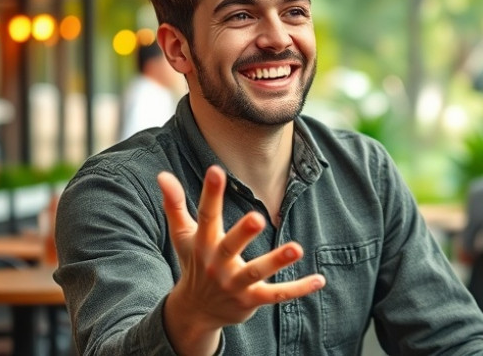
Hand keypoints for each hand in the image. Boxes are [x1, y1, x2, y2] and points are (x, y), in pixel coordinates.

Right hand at [158, 165, 324, 350]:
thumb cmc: (193, 263)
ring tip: (297, 248)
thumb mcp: (183, 235)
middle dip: (243, 233)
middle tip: (258, 217)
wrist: (195, 311)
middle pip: (230, 247)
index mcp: (203, 244)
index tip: (216, 170)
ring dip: (276, 261)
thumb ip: (175, 204)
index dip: (211, 193)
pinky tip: (319, 280)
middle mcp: (217, 264)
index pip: (206, 216)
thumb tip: (162, 174)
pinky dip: (298, 289)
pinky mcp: (251, 300)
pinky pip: (277, 295)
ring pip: (256, 272)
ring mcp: (235, 284)